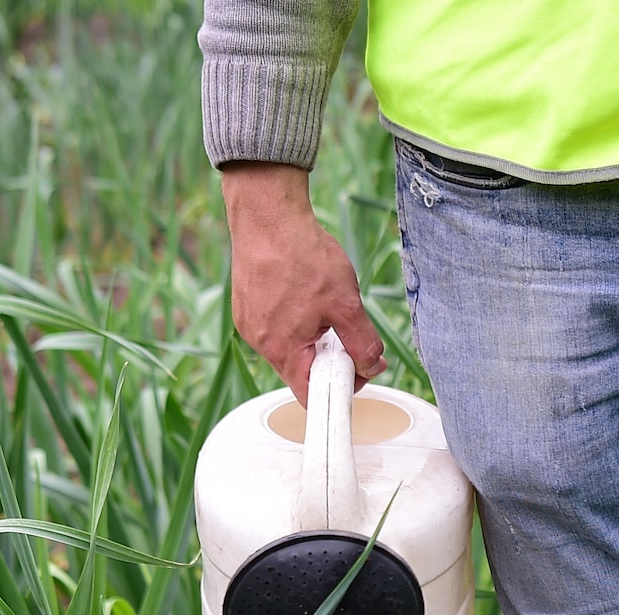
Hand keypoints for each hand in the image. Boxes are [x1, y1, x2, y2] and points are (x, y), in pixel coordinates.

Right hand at [219, 161, 386, 398]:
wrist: (267, 214)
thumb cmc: (303, 255)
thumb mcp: (346, 303)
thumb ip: (362, 343)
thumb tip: (372, 366)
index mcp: (283, 350)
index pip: (311, 396)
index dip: (339, 390)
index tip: (358, 372)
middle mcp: (260, 342)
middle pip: (301, 372)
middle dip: (331, 359)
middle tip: (349, 331)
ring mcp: (249, 323)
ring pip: (290, 347)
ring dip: (314, 337)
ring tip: (325, 303)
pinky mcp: (246, 306)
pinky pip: (276, 327)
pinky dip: (296, 320)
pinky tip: (305, 292)